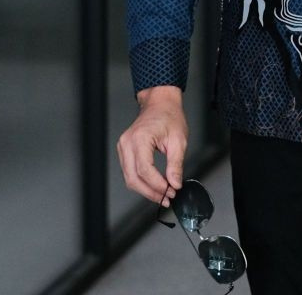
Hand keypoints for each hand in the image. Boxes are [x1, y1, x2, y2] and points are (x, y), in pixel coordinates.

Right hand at [116, 85, 187, 204]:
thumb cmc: (169, 116)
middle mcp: (127, 143)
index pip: (145, 170)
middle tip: (166, 198)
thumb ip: (176, 164)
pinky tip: (154, 185)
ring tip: (162, 194)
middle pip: (133, 178)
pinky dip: (141, 181)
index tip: (170, 192)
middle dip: (150, 192)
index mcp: (140, 138)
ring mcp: (123, 147)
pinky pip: (129, 171)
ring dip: (145, 189)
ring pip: (129, 178)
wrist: (161, 103)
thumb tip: (175, 184)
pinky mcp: (124, 150)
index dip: (157, 185)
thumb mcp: (178, 140)